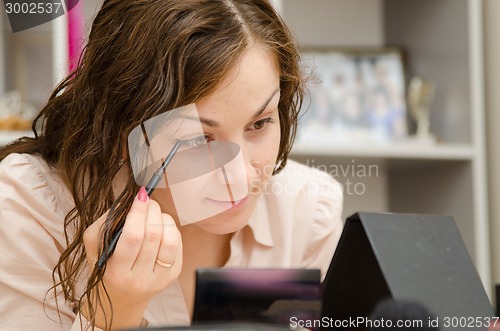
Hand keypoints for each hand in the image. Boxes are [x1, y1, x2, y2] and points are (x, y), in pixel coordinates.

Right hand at [83, 187, 181, 328]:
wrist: (120, 300)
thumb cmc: (105, 268)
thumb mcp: (94, 248)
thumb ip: (105, 224)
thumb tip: (128, 201)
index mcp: (117, 273)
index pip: (133, 237)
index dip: (138, 212)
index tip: (140, 195)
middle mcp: (140, 279)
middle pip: (154, 235)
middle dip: (152, 211)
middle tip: (147, 201)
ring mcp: (160, 279)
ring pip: (171, 239)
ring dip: (165, 219)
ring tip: (155, 214)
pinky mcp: (174, 275)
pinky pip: (178, 244)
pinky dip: (171, 229)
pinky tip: (161, 228)